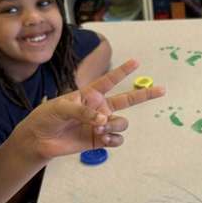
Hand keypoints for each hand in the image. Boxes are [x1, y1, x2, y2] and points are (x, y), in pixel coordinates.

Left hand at [19, 59, 165, 160]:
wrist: (39, 140)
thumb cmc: (46, 118)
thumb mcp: (61, 108)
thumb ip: (83, 111)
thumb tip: (103, 120)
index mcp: (89, 94)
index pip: (109, 80)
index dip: (122, 71)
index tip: (136, 62)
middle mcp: (99, 108)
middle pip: (127, 100)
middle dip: (145, 94)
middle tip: (162, 89)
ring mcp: (100, 124)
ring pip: (121, 123)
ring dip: (114, 125)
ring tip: (99, 128)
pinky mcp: (99, 140)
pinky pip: (117, 139)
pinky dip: (113, 139)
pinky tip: (104, 139)